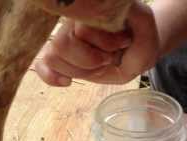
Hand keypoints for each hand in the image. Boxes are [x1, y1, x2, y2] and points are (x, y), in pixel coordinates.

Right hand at [35, 1, 159, 85]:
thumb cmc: (139, 41)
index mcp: (90, 13)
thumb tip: (111, 16)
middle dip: (89, 61)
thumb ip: (136, 18)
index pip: (81, 31)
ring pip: (51, 57)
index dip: (103, 44)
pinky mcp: (59, 57)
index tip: (124, 43)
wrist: (134, 51)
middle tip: (108, 59)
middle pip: (60, 46)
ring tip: (97, 66)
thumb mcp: (145, 27)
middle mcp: (71, 23)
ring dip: (79, 70)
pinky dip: (50, 76)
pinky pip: (41, 65)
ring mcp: (62, 39)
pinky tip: (67, 82)